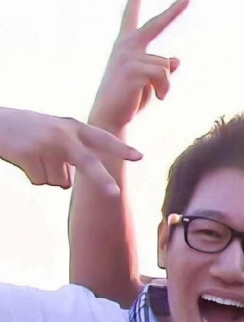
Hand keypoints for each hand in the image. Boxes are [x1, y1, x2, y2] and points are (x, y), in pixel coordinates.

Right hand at [0, 107, 140, 194]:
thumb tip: (92, 178)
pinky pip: (42, 182)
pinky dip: (34, 177)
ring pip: (61, 181)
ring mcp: (45, 144)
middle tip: (116, 194)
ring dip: (49, 176)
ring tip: (35, 156)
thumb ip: (77, 148)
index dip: (121, 149)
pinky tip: (24, 160)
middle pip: (87, 164)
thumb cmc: (28, 131)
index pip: (102, 139)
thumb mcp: (56, 131)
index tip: (140, 157)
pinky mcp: (28, 155)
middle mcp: (62, 134)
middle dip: (101, 180)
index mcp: (73, 127)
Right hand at [88, 0, 188, 134]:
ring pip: (166, 65)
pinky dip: (165, 90)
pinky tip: (157, 99)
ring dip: (165, 85)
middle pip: (157, 23)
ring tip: (152, 96)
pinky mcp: (134, 68)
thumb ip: (162, 70)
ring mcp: (129, 54)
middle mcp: (127, 44)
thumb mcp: (149, 83)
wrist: (111, 118)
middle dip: (174, 9)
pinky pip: (164, 75)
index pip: (134, 14)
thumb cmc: (129, 101)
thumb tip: (177, 59)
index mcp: (127, 43)